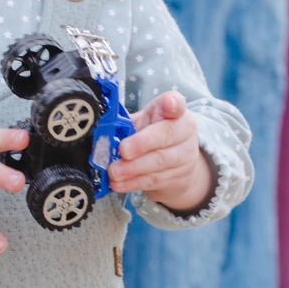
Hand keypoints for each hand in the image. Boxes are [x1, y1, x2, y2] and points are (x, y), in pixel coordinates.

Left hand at [109, 90, 213, 212]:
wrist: (177, 163)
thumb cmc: (154, 135)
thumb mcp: (144, 122)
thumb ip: (127, 123)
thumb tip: (102, 132)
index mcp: (175, 112)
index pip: (177, 103)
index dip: (173, 104)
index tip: (168, 105)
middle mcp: (185, 131)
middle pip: (166, 135)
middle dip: (141, 144)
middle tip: (122, 151)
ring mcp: (186, 156)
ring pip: (159, 162)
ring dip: (133, 168)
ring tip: (114, 171)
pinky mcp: (180, 177)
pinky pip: (154, 180)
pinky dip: (133, 183)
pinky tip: (119, 183)